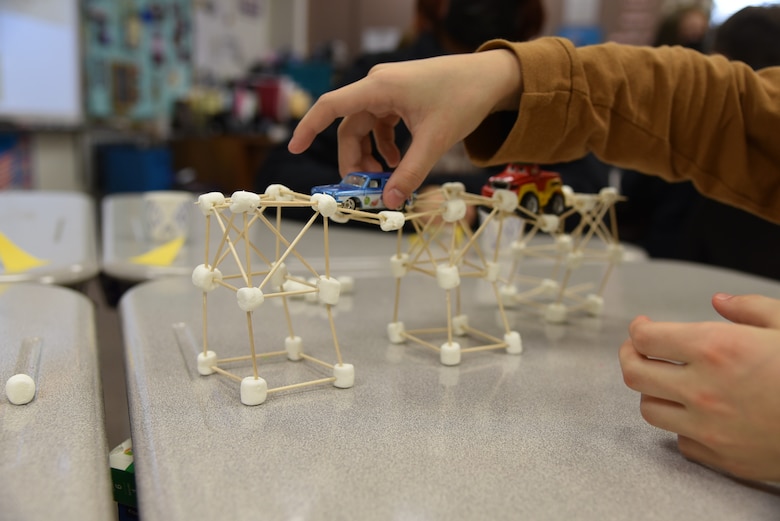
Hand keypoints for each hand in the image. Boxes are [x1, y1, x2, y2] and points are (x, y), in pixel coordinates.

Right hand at [288, 50, 521, 209]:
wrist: (490, 77)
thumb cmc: (463, 99)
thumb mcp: (435, 141)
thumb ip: (411, 173)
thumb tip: (391, 202)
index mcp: (380, 88)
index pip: (332, 106)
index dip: (309, 127)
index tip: (293, 146)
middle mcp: (378, 86)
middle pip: (350, 127)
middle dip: (354, 159)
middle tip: (363, 188)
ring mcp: (388, 90)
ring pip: (364, 128)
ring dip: (370, 155)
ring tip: (385, 178)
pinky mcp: (399, 96)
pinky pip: (380, 124)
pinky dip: (384, 145)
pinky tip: (397, 161)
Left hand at [619, 293, 779, 480]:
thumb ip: (749, 309)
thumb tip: (718, 302)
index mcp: (716, 348)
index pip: (645, 338)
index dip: (638, 330)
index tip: (643, 327)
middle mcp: (703, 389)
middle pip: (633, 374)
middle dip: (630, 357)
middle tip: (638, 351)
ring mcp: (709, 428)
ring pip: (649, 409)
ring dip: (653, 392)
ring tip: (668, 381)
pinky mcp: (721, 457)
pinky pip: (680, 441)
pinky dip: (682, 426)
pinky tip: (697, 414)